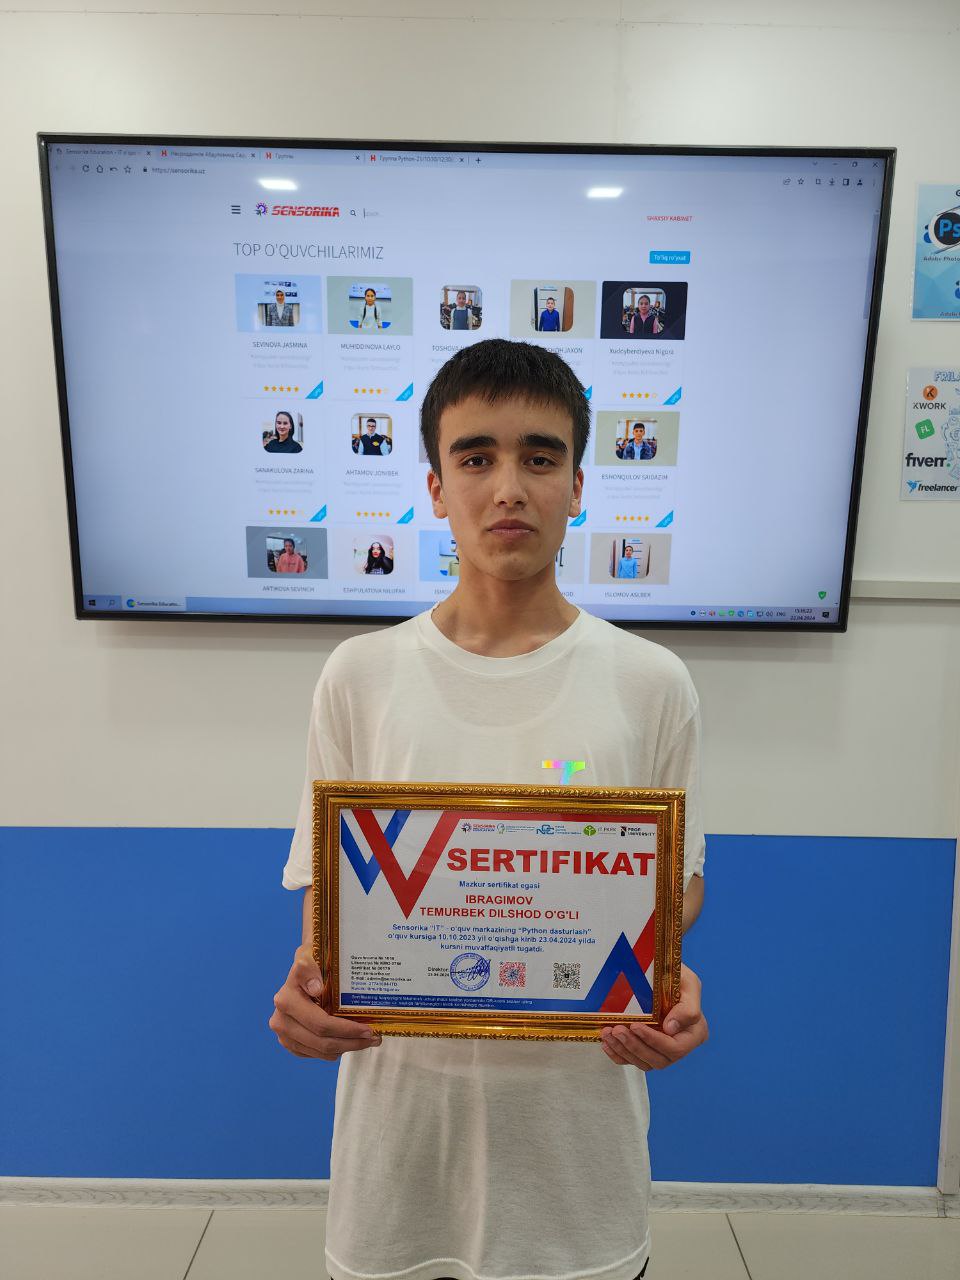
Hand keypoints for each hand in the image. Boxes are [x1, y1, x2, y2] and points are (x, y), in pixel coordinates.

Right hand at [269, 944, 381, 1060]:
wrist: (303, 971)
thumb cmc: (311, 962)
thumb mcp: (310, 955)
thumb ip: (309, 968)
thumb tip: (315, 988)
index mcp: (286, 1001)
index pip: (321, 1024)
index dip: (347, 1030)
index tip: (369, 1029)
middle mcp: (281, 1021)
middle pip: (323, 1043)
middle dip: (352, 1042)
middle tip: (374, 1038)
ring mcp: (284, 1035)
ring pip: (322, 1052)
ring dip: (346, 1048)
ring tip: (366, 1040)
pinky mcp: (290, 1044)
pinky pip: (317, 1055)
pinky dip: (335, 1051)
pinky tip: (349, 1040)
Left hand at [600, 963, 707, 1069]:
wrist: (661, 973)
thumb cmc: (678, 976)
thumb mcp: (688, 983)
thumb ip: (687, 1007)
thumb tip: (670, 1029)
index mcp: (695, 1033)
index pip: (676, 1048)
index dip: (654, 1041)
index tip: (636, 1026)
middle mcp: (680, 1046)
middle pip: (659, 1060)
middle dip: (635, 1047)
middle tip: (618, 1030)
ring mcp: (662, 1050)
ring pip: (644, 1063)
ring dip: (624, 1050)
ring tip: (609, 1033)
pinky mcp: (646, 1049)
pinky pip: (633, 1060)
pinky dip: (619, 1054)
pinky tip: (607, 1043)